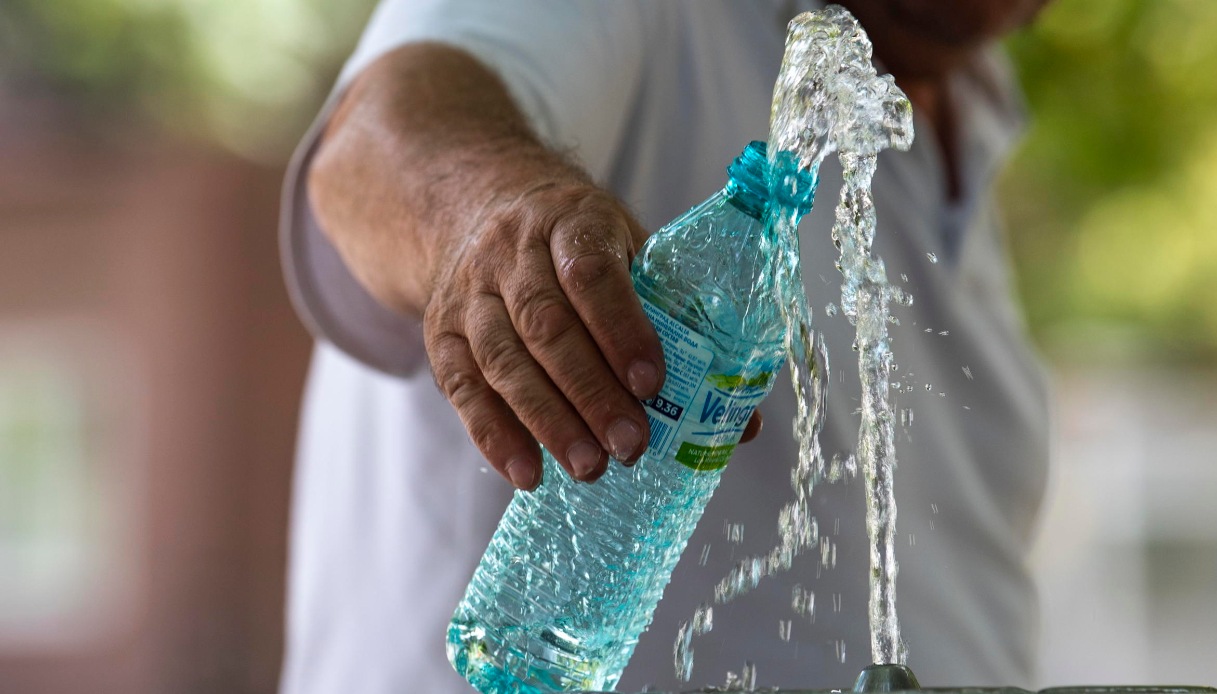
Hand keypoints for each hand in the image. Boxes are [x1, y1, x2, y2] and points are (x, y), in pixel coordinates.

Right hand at [309, 43, 762, 490]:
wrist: (473, 202)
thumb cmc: (572, 240)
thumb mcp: (627, 248)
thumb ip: (679, 320)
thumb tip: (741, 420)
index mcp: (570, 222)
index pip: (590, 274)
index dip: (621, 329)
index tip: (652, 383)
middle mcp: (511, 254)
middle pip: (546, 327)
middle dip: (590, 392)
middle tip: (630, 446)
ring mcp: (470, 294)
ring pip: (503, 361)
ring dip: (547, 421)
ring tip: (590, 469)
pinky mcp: (441, 333)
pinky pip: (461, 387)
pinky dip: (494, 434)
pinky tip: (528, 472)